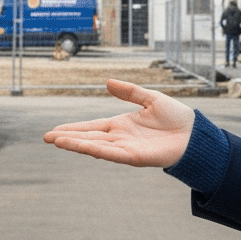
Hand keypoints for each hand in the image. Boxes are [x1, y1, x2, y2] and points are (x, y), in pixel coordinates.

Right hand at [42, 79, 195, 167]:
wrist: (194, 134)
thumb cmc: (176, 117)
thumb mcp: (150, 98)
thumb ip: (129, 92)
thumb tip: (107, 82)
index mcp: (122, 125)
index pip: (92, 126)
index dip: (73, 129)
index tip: (55, 131)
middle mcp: (120, 137)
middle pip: (88, 137)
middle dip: (67, 138)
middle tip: (46, 138)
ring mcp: (125, 148)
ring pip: (94, 146)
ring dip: (75, 144)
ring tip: (55, 141)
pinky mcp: (134, 157)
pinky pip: (109, 153)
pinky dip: (93, 149)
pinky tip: (79, 146)